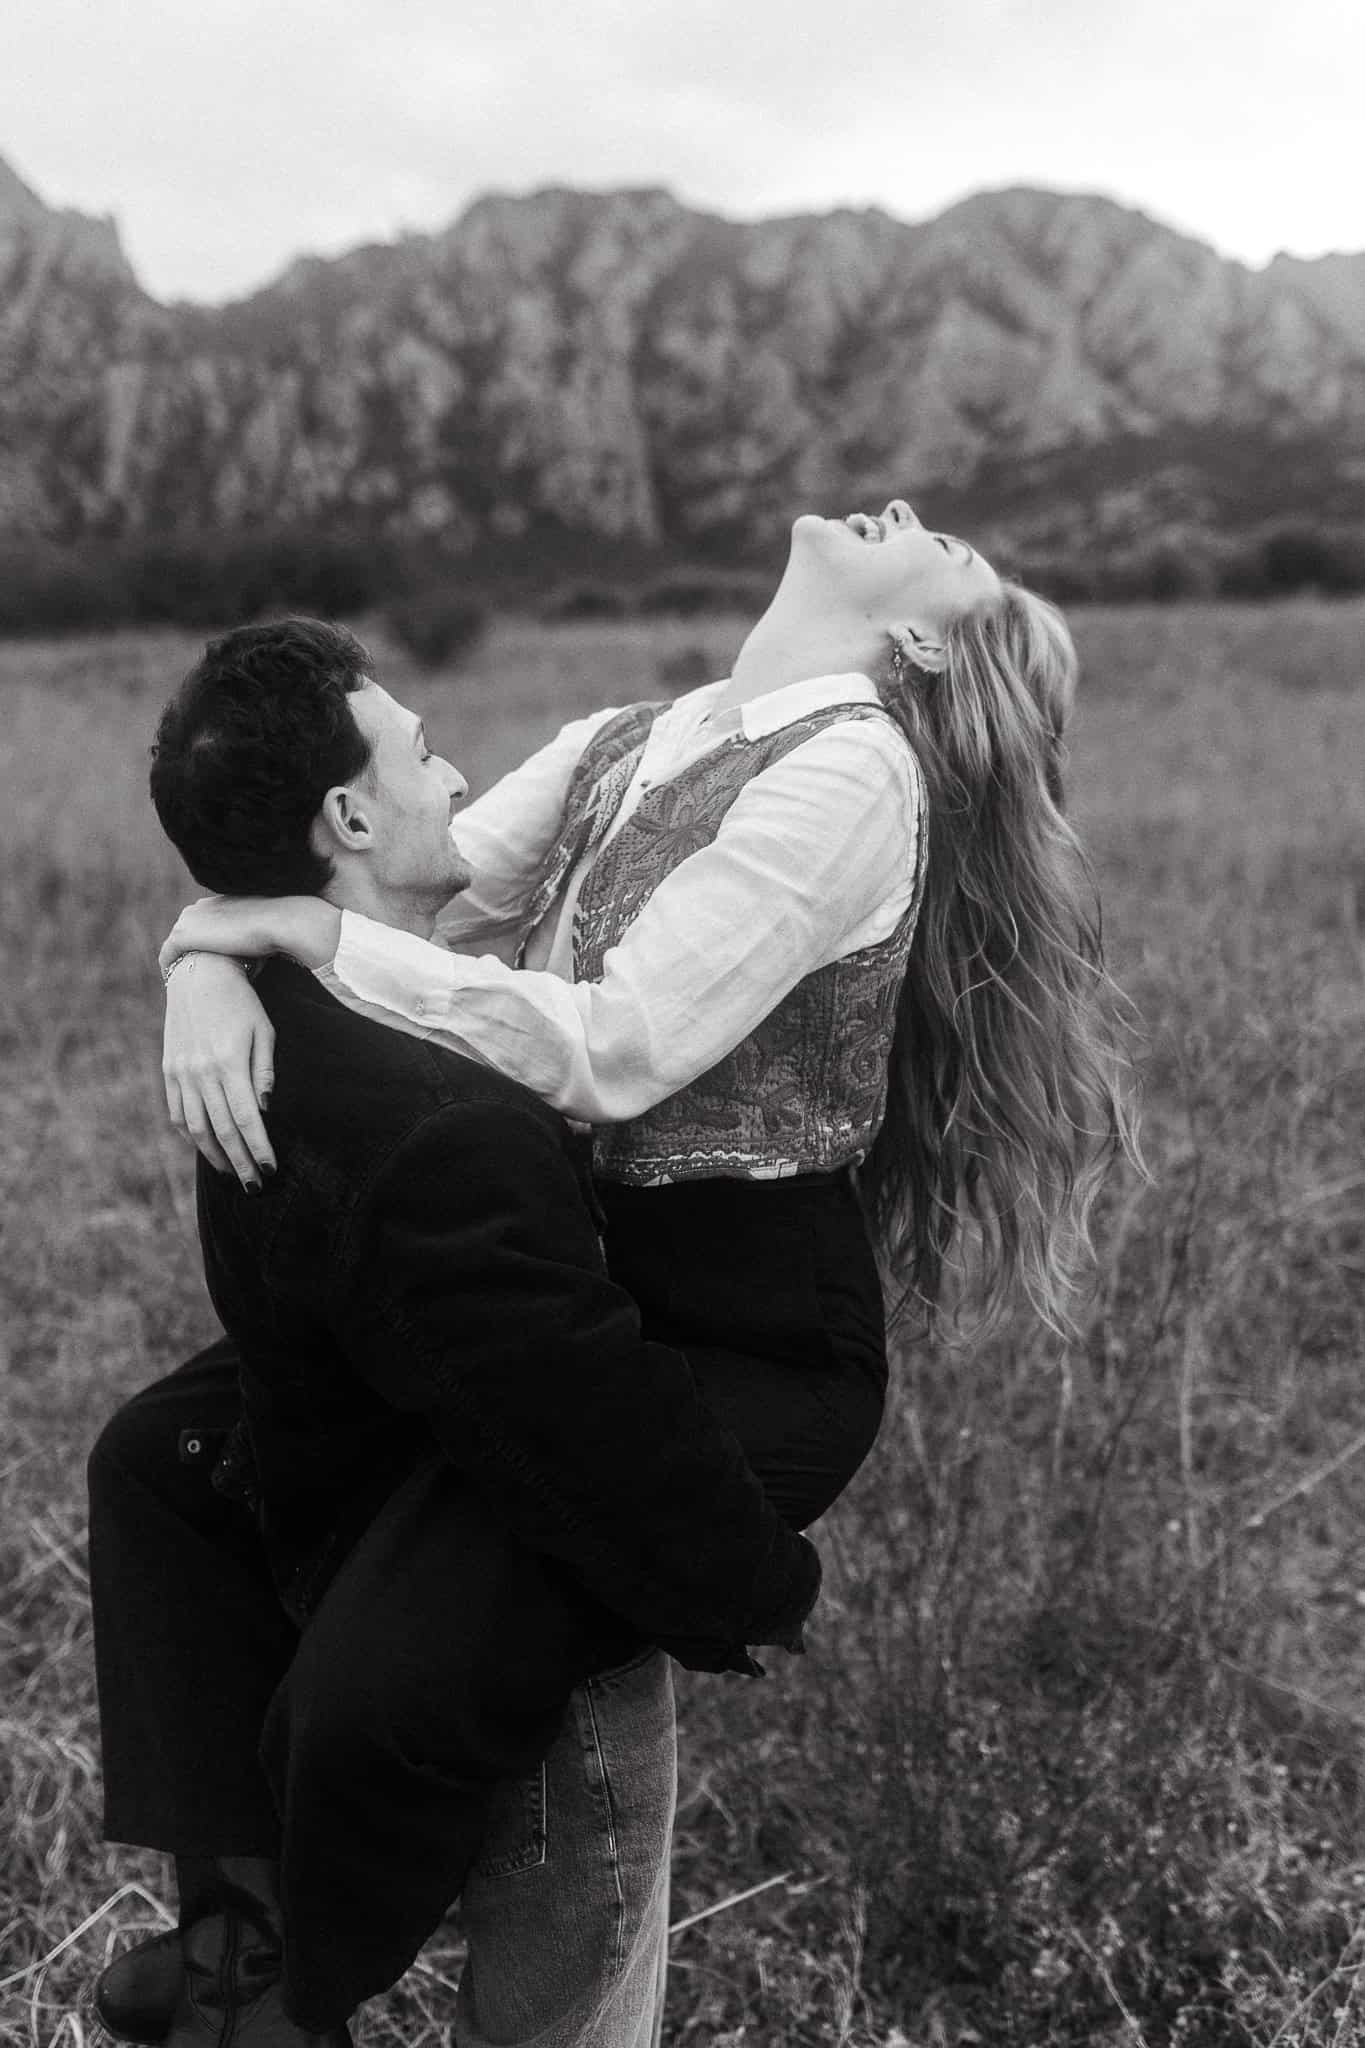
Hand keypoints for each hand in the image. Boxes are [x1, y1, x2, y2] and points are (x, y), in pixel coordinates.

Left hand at [158, 895, 340, 978]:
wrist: (280, 923)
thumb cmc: (278, 931)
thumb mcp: (260, 933)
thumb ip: (249, 939)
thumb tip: (253, 956)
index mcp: (217, 902)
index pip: (201, 926)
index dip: (202, 947)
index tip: (203, 966)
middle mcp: (199, 907)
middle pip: (184, 935)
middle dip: (186, 956)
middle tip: (189, 981)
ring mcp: (189, 920)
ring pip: (175, 947)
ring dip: (177, 964)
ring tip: (182, 987)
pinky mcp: (183, 935)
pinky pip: (168, 957)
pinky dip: (170, 970)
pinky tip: (175, 986)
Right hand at [163, 954, 276, 1186]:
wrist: (199, 973)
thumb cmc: (241, 1003)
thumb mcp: (264, 1031)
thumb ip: (264, 1071)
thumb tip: (264, 1109)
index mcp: (230, 1063)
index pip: (247, 1119)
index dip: (258, 1148)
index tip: (270, 1170)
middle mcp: (202, 1072)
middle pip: (222, 1130)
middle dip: (240, 1162)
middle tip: (255, 1185)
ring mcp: (181, 1073)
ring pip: (196, 1127)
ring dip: (215, 1155)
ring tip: (233, 1172)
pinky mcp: (169, 1071)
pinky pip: (177, 1113)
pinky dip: (190, 1135)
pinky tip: (206, 1147)